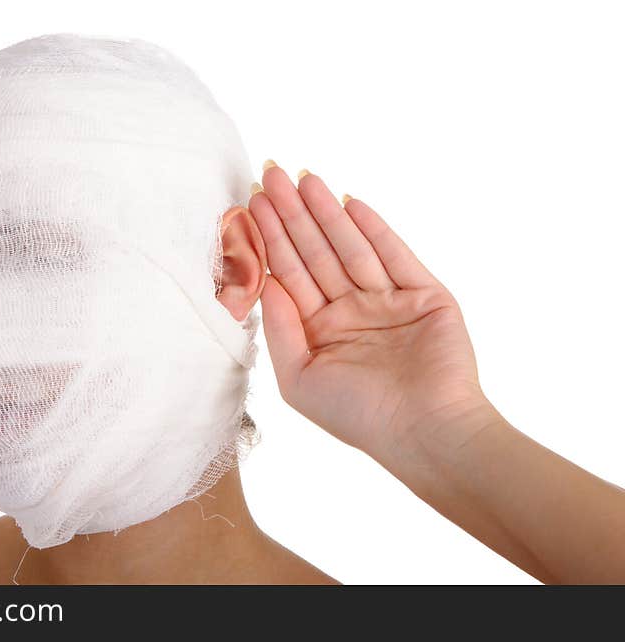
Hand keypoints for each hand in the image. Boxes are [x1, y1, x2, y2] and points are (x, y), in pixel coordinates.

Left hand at [249, 164, 487, 458]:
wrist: (425, 432)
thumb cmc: (357, 414)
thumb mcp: (299, 378)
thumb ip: (281, 328)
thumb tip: (265, 282)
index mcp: (319, 331)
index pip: (289, 274)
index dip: (270, 239)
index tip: (251, 204)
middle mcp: (351, 311)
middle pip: (315, 252)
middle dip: (292, 214)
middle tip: (271, 175)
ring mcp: (388, 301)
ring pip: (350, 247)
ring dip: (326, 213)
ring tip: (304, 178)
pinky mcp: (424, 295)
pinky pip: (395, 255)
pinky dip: (374, 228)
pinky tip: (348, 203)